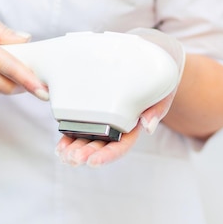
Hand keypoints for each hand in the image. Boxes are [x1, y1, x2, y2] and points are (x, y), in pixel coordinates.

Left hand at [55, 28, 184, 166]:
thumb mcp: (162, 92)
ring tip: (63, 155)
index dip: (107, 155)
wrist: (147, 61)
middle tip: (72, 158)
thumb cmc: (155, 79)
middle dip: (86, 154)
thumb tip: (148, 128)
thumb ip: (157, 109)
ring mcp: (101, 120)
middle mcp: (115, 127)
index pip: (120, 146)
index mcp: (132, 126)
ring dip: (74, 150)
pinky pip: (78, 127)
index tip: (93, 162)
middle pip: (100, 146)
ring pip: (87, 139)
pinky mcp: (90, 110)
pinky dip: (68, 139)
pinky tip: (60, 147)